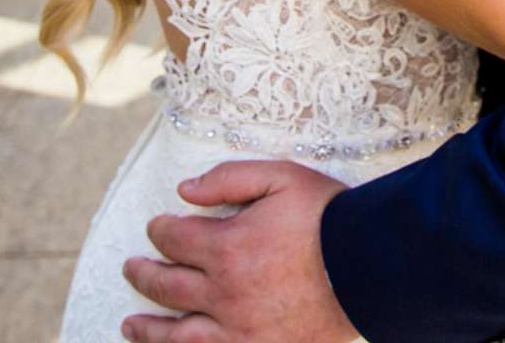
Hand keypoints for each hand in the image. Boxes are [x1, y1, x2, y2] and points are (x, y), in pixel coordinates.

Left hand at [122, 160, 354, 342]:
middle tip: (132, 268)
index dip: (160, 229)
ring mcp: (239, 331)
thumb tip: (184, 190)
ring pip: (178, 335)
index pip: (174, 238)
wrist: (373, 268)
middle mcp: (224, 294)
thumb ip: (230, 178)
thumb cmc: (329, 219)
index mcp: (227, 247)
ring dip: (149, 329)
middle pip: (166, 286)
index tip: (157, 226)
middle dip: (144, 274)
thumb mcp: (282, 178)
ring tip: (131, 326)